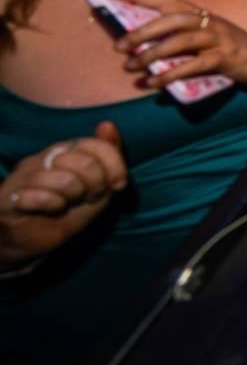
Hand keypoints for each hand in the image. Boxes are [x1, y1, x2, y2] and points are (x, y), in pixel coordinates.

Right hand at [0, 123, 126, 265]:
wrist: (34, 239)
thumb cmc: (67, 210)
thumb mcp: (97, 186)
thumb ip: (108, 157)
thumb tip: (108, 125)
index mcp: (65, 151)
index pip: (95, 144)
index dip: (114, 165)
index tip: (118, 185)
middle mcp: (43, 158)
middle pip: (83, 162)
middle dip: (95, 185)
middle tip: (86, 197)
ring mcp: (24, 176)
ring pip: (63, 180)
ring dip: (72, 197)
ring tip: (65, 204)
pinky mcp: (9, 197)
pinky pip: (39, 197)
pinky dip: (52, 205)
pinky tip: (50, 209)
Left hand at [113, 0, 246, 86]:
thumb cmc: (230, 48)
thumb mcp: (206, 36)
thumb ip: (180, 38)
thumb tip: (143, 48)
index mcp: (201, 14)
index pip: (167, 0)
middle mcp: (208, 22)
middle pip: (172, 19)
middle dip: (143, 31)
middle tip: (119, 46)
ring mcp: (218, 39)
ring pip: (181, 41)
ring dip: (153, 54)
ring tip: (131, 66)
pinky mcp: (224, 58)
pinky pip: (194, 65)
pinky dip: (172, 74)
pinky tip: (154, 83)